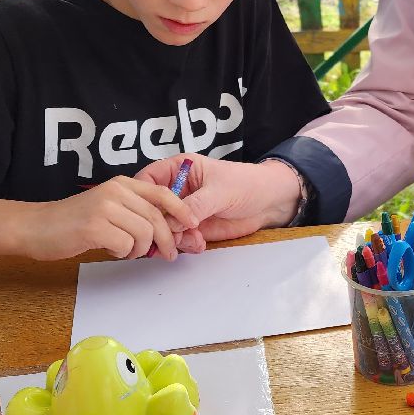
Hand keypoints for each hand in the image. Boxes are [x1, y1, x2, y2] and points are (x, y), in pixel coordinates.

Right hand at [22, 177, 197, 260]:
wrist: (35, 227)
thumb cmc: (73, 222)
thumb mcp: (107, 208)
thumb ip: (133, 212)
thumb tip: (166, 229)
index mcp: (122, 184)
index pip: (163, 193)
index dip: (182, 209)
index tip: (192, 225)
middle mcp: (116, 191)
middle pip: (157, 217)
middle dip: (167, 240)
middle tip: (168, 255)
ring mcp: (105, 207)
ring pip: (144, 233)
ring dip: (140, 249)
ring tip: (125, 251)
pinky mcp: (95, 226)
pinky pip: (126, 245)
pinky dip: (122, 253)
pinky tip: (109, 250)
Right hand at [137, 155, 302, 243]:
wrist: (268, 203)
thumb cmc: (246, 184)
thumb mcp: (220, 191)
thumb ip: (195, 205)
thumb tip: (172, 222)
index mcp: (178, 169)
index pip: (147, 180)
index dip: (145, 198)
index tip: (150, 214)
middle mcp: (176, 189)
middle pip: (151, 209)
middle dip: (158, 225)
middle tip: (172, 236)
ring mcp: (183, 211)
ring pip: (162, 228)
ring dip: (173, 238)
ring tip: (194, 239)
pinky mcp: (192, 228)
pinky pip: (177, 240)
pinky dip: (185, 245)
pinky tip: (200, 243)